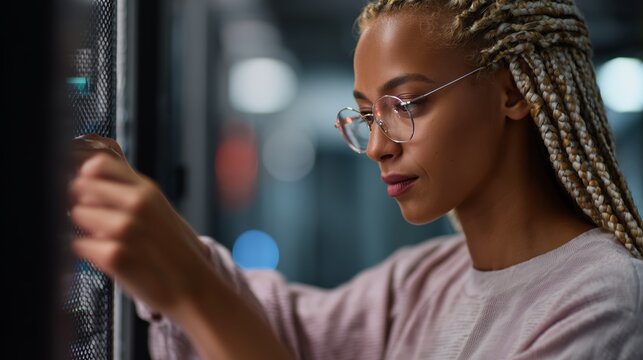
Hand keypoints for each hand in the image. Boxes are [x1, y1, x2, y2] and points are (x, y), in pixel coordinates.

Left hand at [68, 137, 209, 314]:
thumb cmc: (175, 251)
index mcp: (147, 190)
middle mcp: (135, 204)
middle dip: (83, 202)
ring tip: (107, 240)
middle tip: (98, 219)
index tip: (89, 189)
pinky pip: (77, 244)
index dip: (87, 176)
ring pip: (76, 214)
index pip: (98, 164)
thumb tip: (91, 169)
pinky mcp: (113, 255)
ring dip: (85, 228)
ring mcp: (124, 229)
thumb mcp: (158, 208)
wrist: (193, 287)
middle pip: (79, 186)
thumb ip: (128, 189)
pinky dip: (87, 251)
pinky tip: (106, 256)